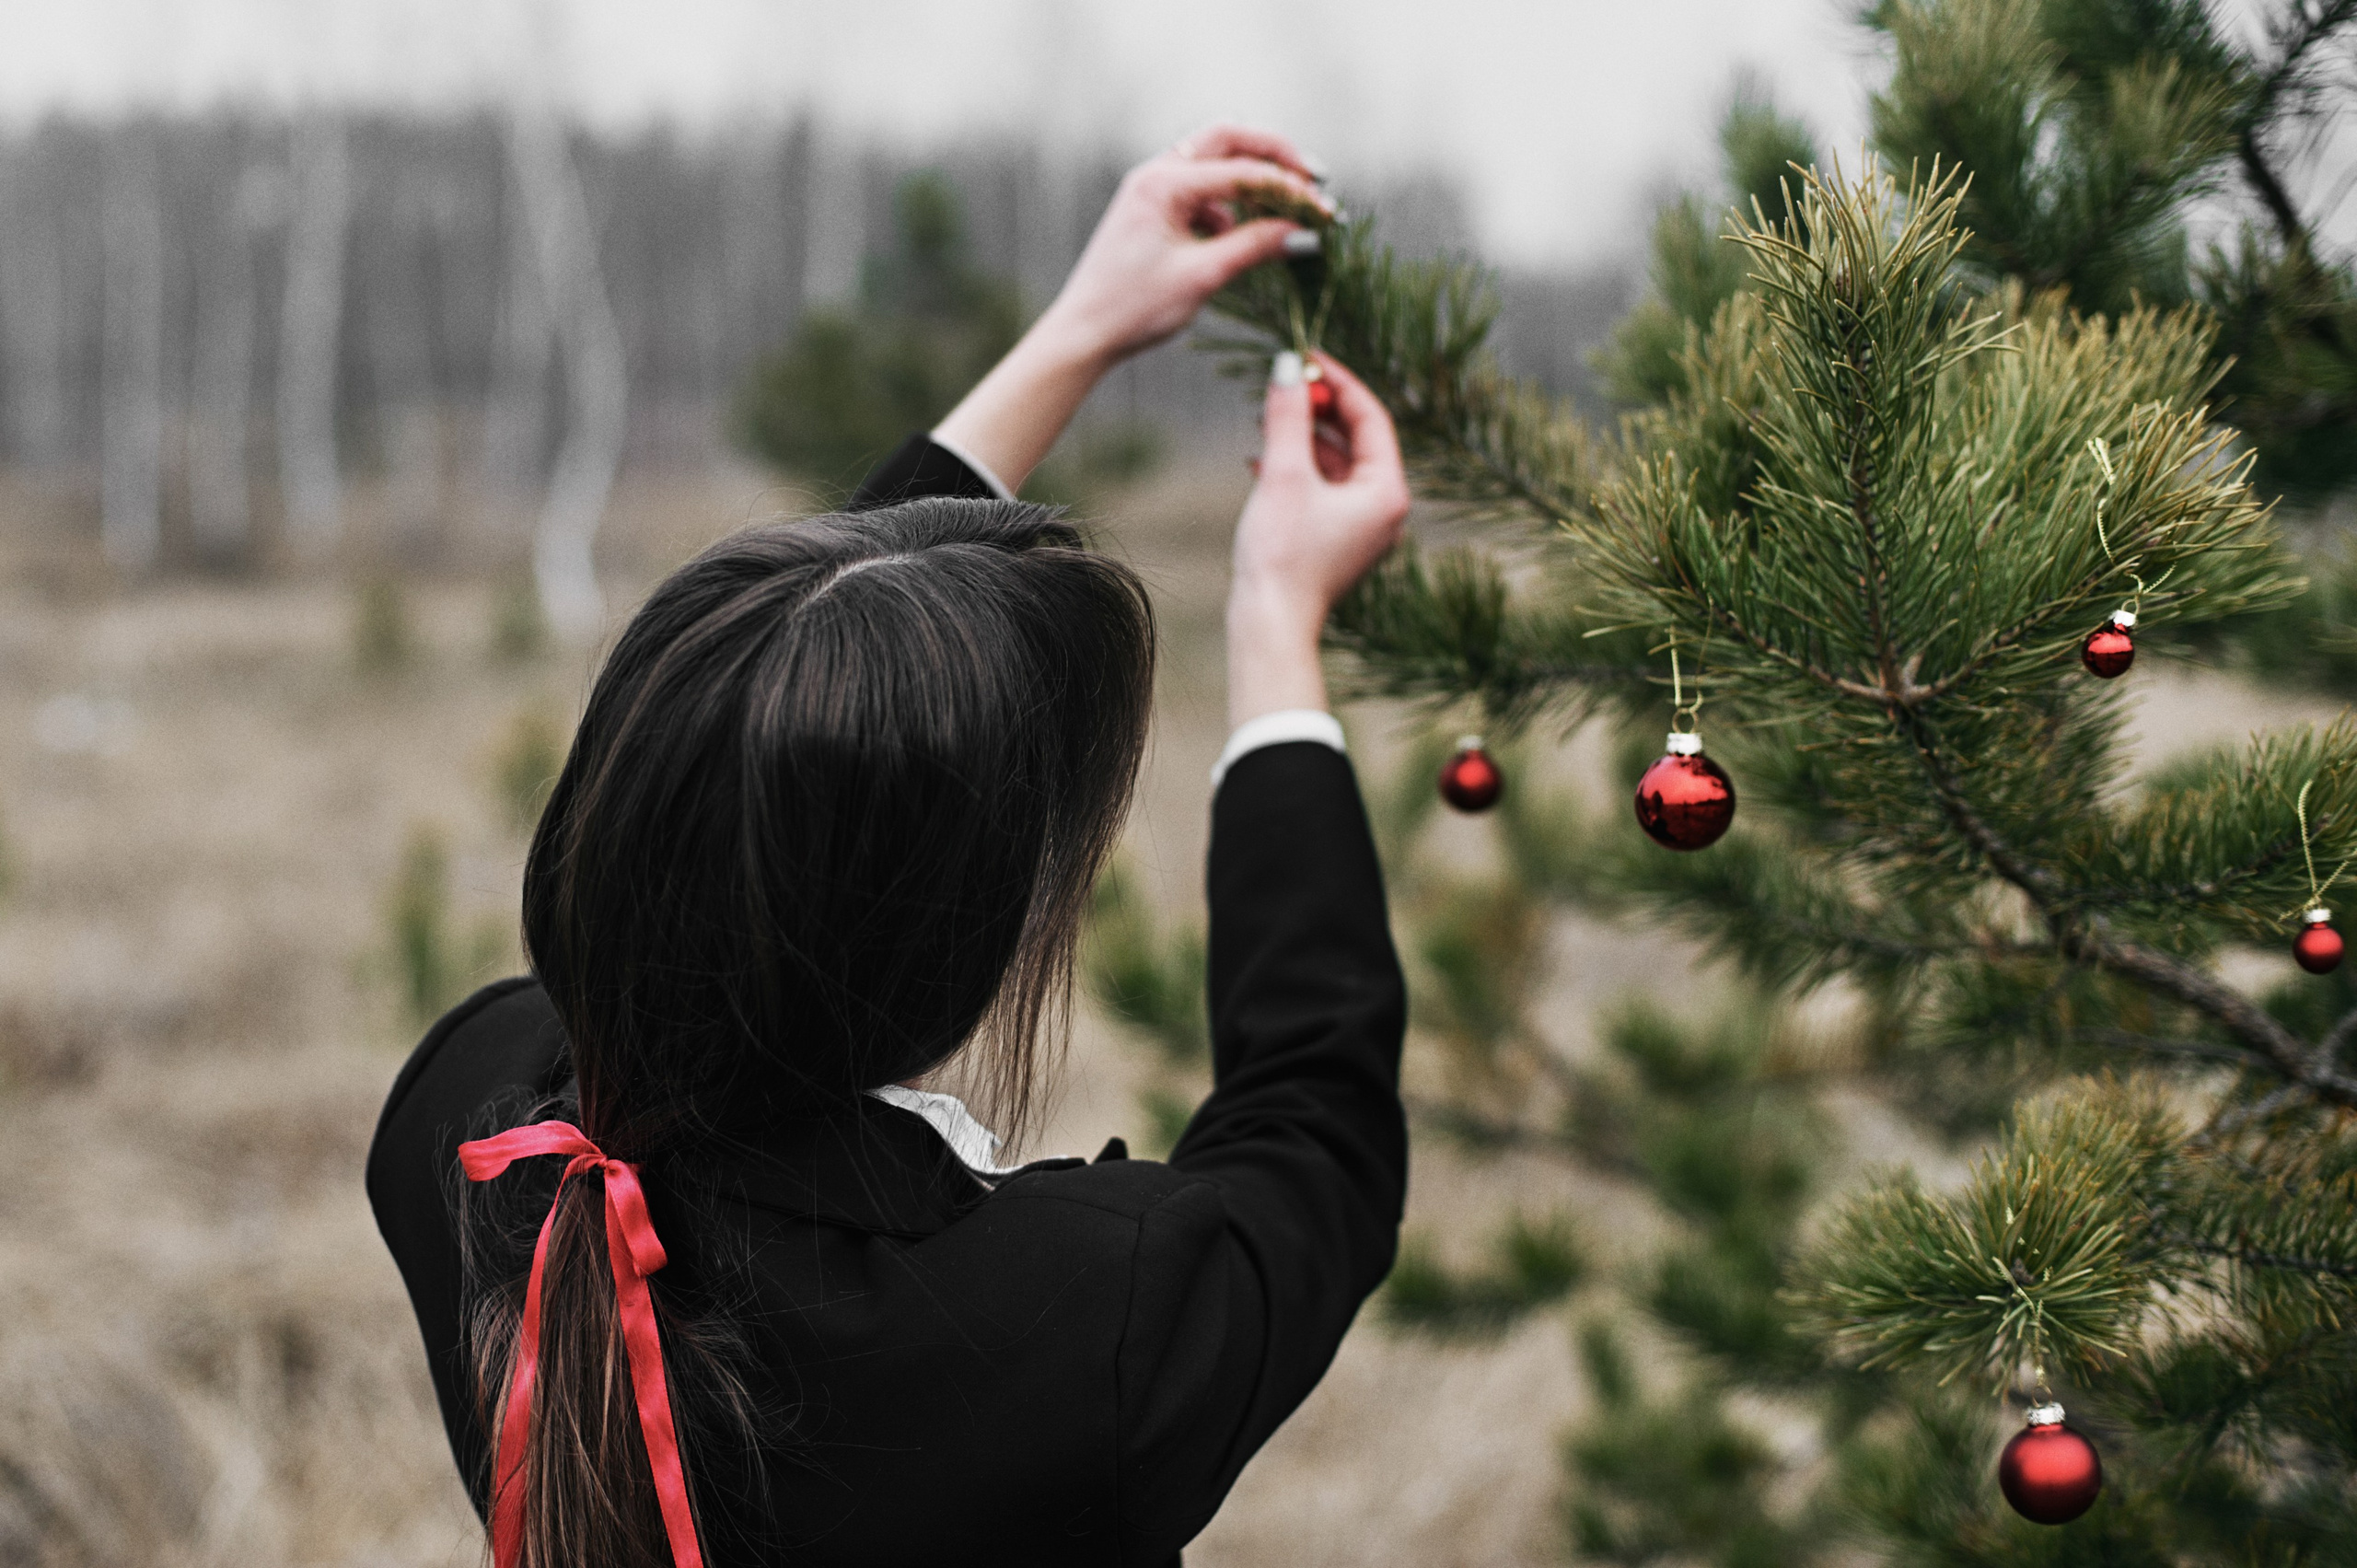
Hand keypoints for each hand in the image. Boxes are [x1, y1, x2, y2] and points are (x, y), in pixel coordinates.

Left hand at [1039, 124, 1330, 362]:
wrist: (1084, 332)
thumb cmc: (1134, 308)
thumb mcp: (1202, 277)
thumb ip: (1255, 247)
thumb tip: (1305, 234)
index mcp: (1163, 183)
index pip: (1243, 170)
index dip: (1290, 190)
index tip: (1325, 212)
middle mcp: (1156, 173)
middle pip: (1229, 139)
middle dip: (1274, 157)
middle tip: (1312, 179)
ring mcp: (1153, 188)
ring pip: (1215, 162)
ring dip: (1252, 181)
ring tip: (1283, 213)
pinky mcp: (1154, 209)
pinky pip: (1202, 192)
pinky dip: (1228, 207)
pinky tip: (1237, 240)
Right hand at [1227, 351, 1410, 727]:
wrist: (1271, 625)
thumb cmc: (1283, 555)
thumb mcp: (1283, 474)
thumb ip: (1287, 416)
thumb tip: (1288, 365)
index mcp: (1386, 491)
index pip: (1371, 418)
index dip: (1338, 383)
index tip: (1308, 357)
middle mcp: (1383, 510)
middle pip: (1356, 440)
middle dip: (1318, 411)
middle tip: (1285, 385)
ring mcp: (1362, 529)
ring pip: (1336, 466)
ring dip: (1303, 439)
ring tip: (1267, 419)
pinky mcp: (1337, 543)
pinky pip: (1323, 491)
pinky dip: (1298, 470)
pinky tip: (1261, 460)